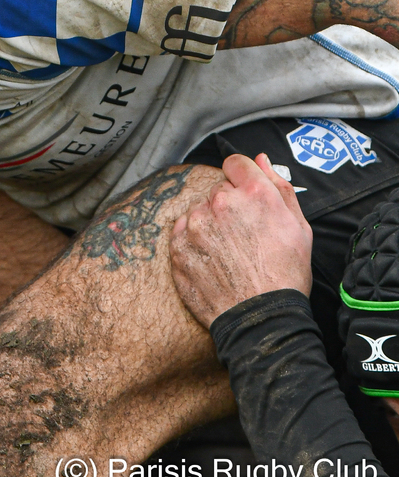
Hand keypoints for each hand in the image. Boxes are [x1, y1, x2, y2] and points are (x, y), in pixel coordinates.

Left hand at [170, 152, 312, 327]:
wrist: (260, 317)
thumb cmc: (285, 274)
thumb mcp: (299, 227)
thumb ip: (279, 186)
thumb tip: (260, 160)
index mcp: (254, 193)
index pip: (235, 163)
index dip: (242, 178)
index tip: (245, 194)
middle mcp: (220, 202)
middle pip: (218, 189)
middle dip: (229, 205)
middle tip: (245, 235)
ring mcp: (195, 224)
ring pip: (199, 210)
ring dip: (210, 223)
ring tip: (230, 252)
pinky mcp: (177, 245)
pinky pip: (183, 232)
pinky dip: (194, 241)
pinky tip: (214, 260)